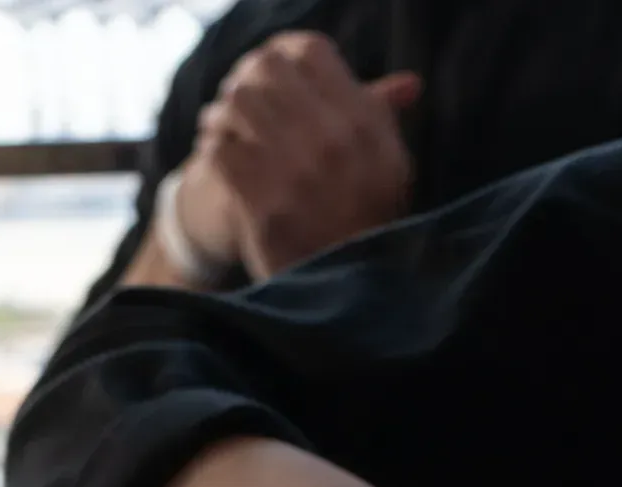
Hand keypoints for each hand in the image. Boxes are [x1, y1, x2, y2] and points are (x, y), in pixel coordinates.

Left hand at [194, 32, 419, 279]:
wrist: (350, 300)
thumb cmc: (367, 224)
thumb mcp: (390, 171)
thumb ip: (385, 119)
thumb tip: (407, 84)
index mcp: (366, 125)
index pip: (309, 51)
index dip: (284, 56)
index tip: (276, 78)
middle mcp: (334, 144)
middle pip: (266, 70)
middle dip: (247, 82)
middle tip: (240, 102)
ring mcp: (298, 178)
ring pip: (237, 105)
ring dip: (224, 113)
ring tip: (222, 127)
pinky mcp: (265, 208)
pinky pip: (221, 151)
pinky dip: (214, 150)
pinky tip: (220, 159)